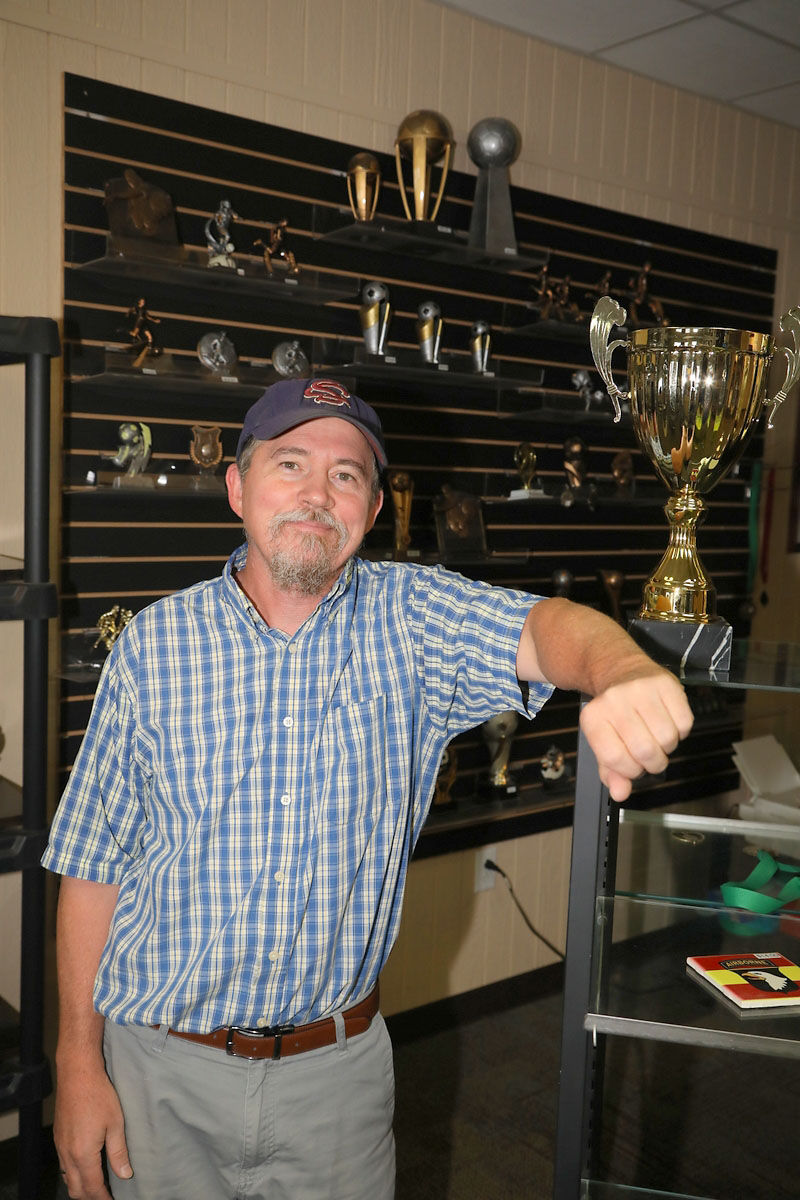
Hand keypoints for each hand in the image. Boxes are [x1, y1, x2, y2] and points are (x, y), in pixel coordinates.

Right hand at [54, 1061, 131, 1198]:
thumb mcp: (116, 1123)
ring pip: (67, 1177)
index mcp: (83, 1154)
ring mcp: (60, 1146)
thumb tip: (125, 1174)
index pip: (92, 1187)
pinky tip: (84, 1167)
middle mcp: (67, 1154)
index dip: (102, 1198)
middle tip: (105, 1197)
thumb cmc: (99, 1095)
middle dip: (90, 1197)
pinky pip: (63, 1164)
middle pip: (75, 1188)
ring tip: (96, 1186)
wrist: (77, 1073)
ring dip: (80, 1187)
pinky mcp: (58, 1137)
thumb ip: (118, 1152)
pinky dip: (73, 1173)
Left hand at [579, 668, 693, 801]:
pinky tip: (668, 722)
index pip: (615, 759)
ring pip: (667, 738)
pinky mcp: (666, 684)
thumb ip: (611, 770)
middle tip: (649, 756)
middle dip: (652, 763)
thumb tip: (620, 793)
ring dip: (667, 747)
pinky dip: (680, 731)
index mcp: (594, 717)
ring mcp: (641, 690)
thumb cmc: (613, 711)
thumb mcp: (603, 740)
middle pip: (645, 751)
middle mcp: (615, 700)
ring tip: (657, 737)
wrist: (620, 668)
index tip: (632, 766)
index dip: (629, 771)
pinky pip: (684, 723)